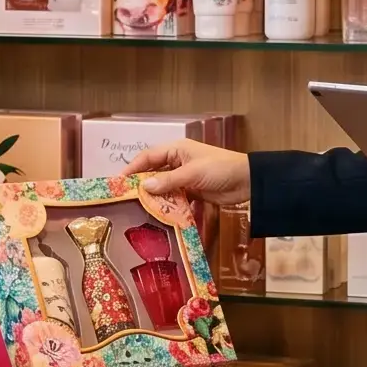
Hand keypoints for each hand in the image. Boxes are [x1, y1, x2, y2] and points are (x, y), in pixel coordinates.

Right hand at [124, 140, 251, 208]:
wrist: (248, 182)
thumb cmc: (220, 169)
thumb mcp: (192, 173)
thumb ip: (168, 181)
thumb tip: (144, 188)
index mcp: (176, 149)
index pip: (147, 157)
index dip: (132, 168)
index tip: (118, 182)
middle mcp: (178, 162)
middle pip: (153, 173)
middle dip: (141, 185)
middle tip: (124, 199)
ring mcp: (184, 178)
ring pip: (163, 188)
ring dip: (154, 198)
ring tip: (138, 210)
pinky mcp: (192, 192)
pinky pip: (174, 199)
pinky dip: (168, 206)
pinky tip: (159, 216)